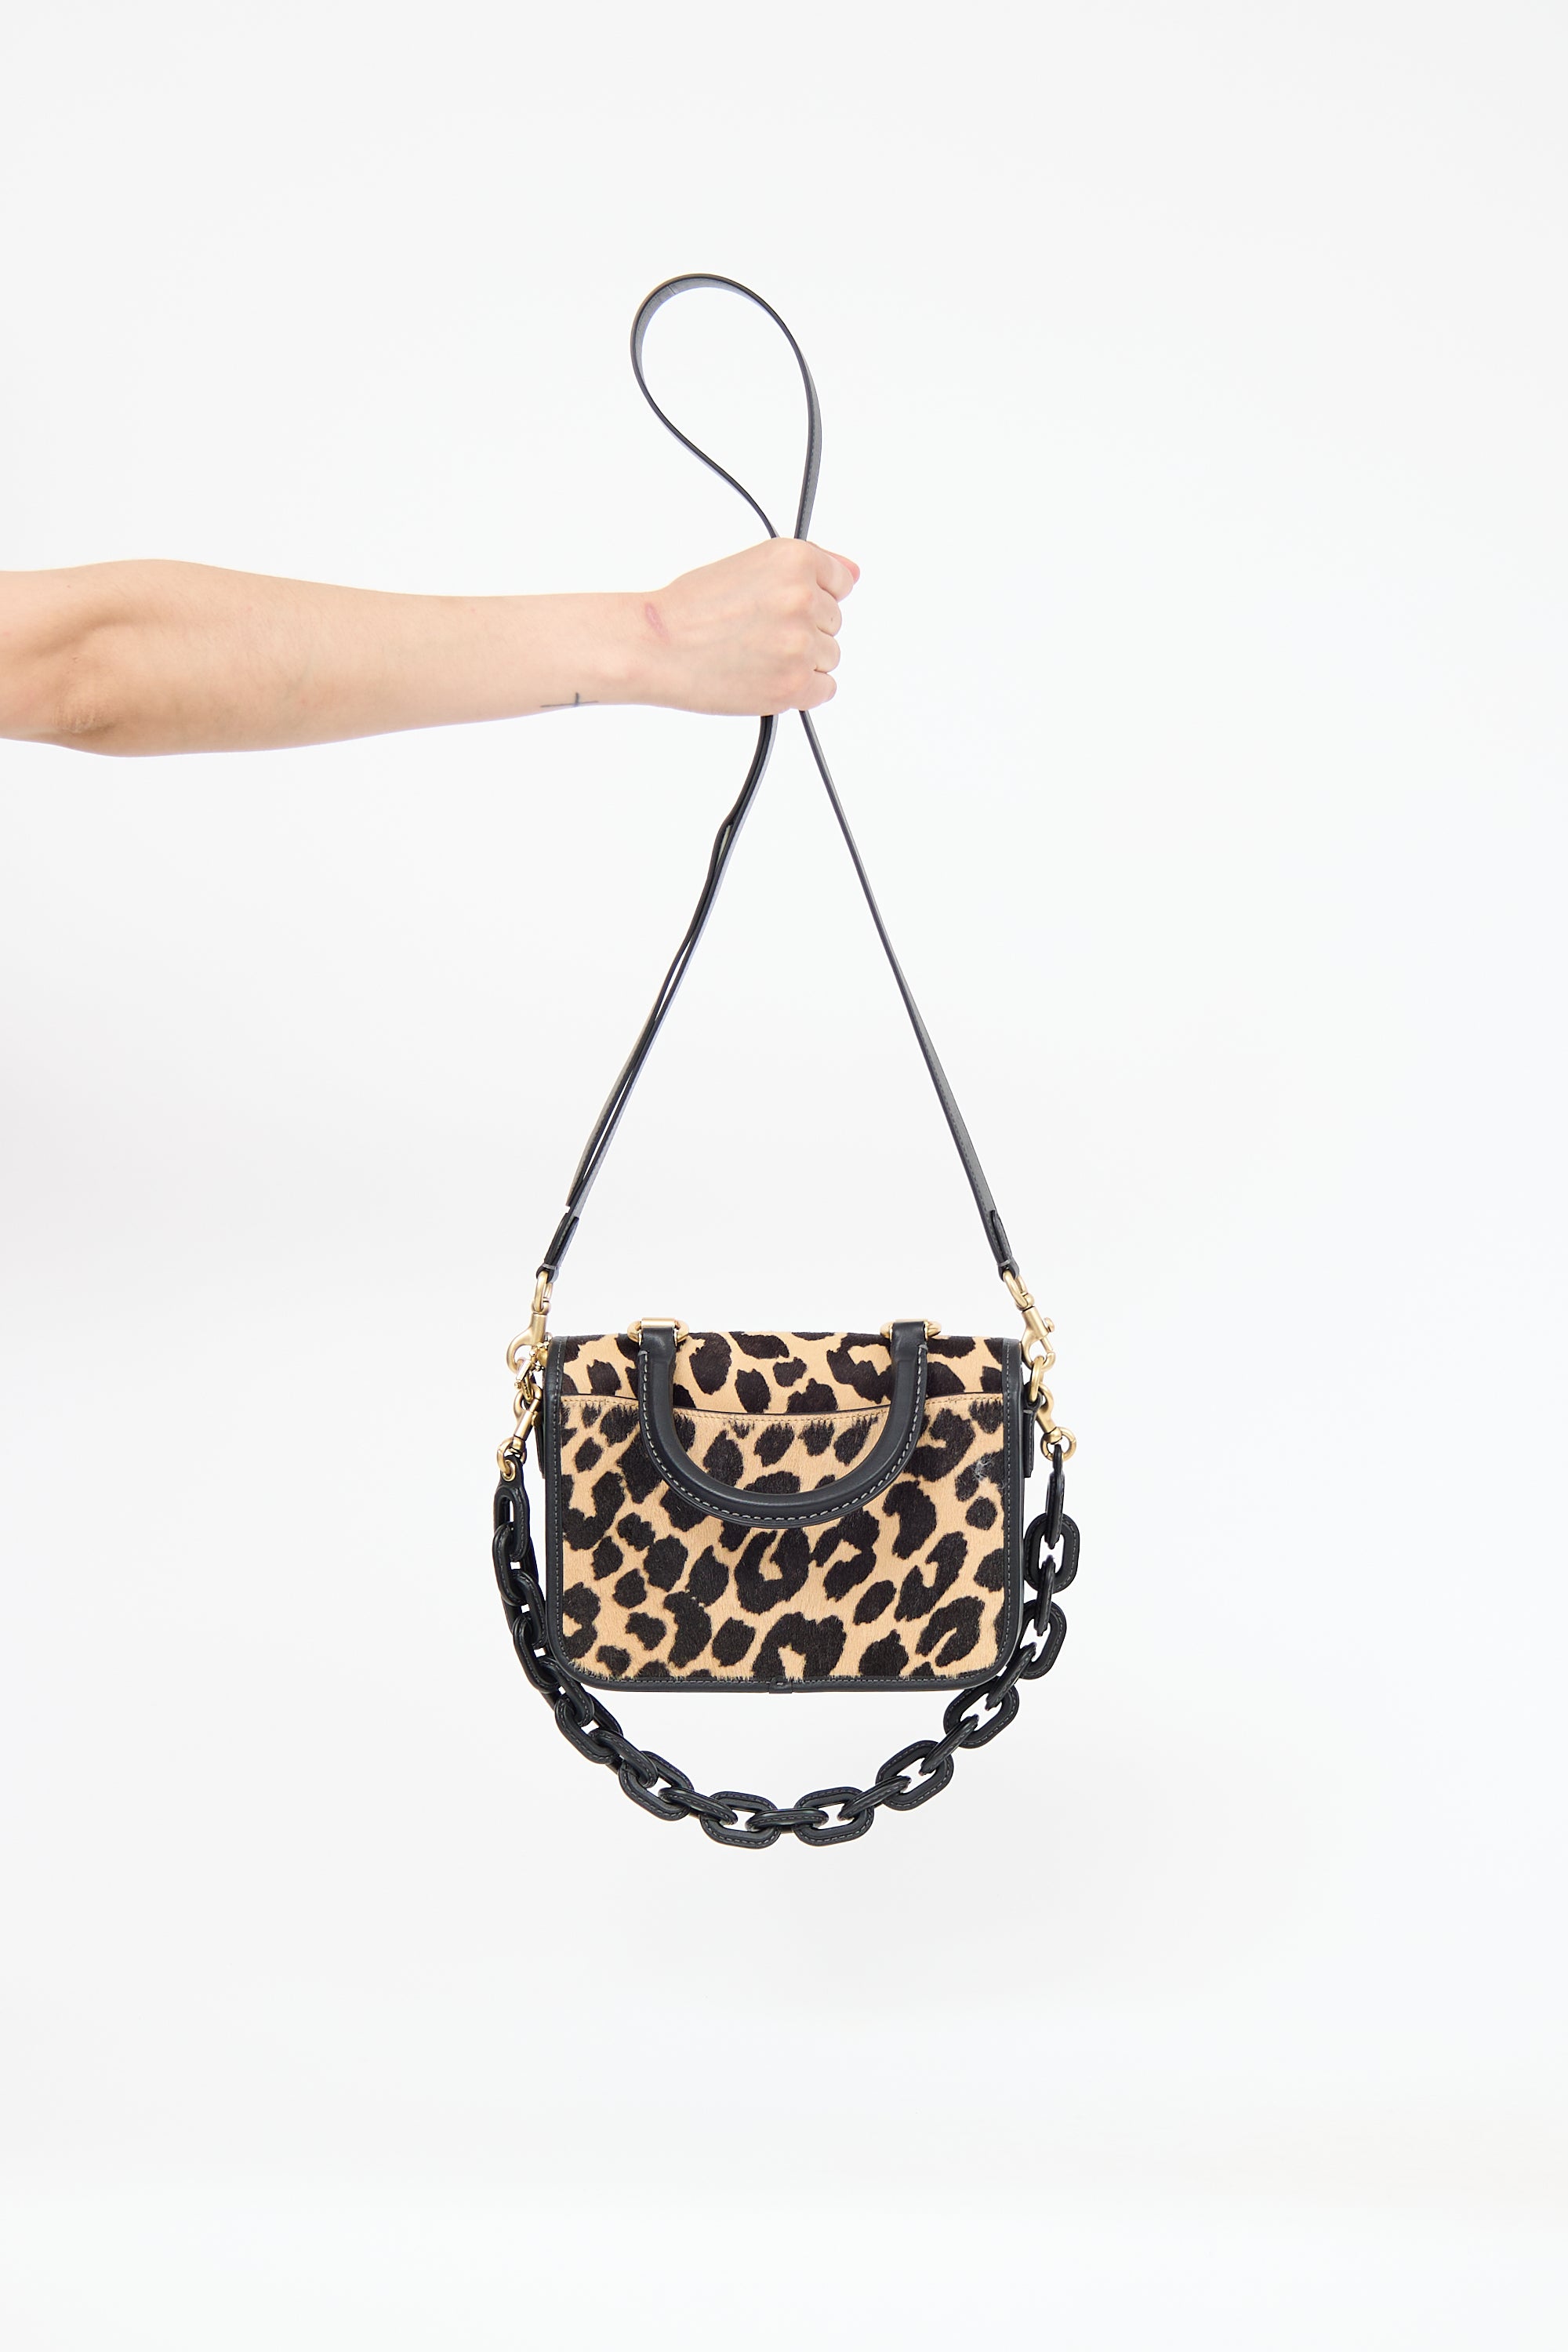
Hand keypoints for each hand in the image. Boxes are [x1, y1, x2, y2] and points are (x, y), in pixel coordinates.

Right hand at [634, 539, 858, 716]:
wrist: (656, 646)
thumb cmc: (691, 609)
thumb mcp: (750, 565)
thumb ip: (807, 570)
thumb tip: (853, 572)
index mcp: (794, 559)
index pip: (839, 581)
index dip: (810, 597)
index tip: (782, 606)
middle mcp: (802, 597)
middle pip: (834, 621)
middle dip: (803, 628)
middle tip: (757, 631)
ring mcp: (800, 643)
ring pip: (829, 655)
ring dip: (800, 660)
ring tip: (757, 654)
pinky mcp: (794, 684)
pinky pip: (825, 688)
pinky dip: (801, 689)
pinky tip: (767, 676)